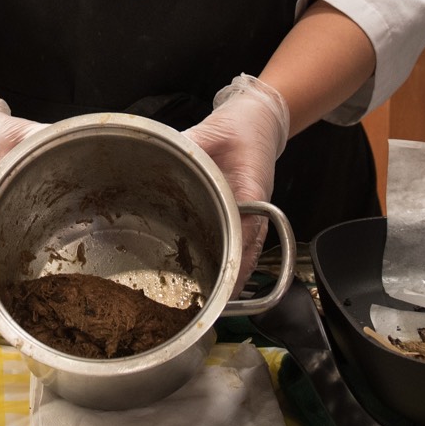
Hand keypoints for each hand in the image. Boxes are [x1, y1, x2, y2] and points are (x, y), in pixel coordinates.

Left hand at [185, 75, 289, 290]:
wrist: (258, 119)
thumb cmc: (241, 127)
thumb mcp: (214, 130)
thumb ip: (191, 143)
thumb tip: (166, 151)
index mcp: (253, 193)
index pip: (248, 236)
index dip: (236, 265)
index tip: (224, 288)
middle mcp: (253, 211)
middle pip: (244, 254)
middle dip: (227, 280)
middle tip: (204, 305)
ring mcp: (247, 215)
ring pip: (240, 253)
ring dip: (224, 274)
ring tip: (201, 300)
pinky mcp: (237, 214)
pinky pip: (230, 241)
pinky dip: (219, 258)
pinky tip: (201, 274)